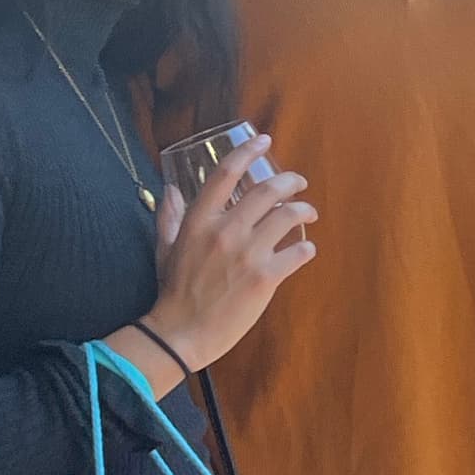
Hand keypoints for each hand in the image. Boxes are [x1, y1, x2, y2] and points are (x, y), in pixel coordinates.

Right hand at [149, 133, 314, 365]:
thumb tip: (171, 189)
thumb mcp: (165, 248)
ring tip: (310, 211)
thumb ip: (169, 216)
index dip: (248, 152)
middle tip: (298, 183)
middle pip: (266, 190)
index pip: (226, 174)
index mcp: (199, 221)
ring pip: (288, 216)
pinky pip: (297, 253)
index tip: (264, 141)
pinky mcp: (265, 278)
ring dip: (305, 209)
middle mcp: (225, 231)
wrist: (180, 333)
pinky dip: (306, 248)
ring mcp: (247, 254)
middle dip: (290, 180)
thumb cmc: (173, 291)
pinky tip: (306, 249)